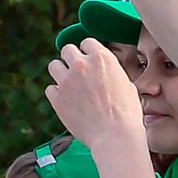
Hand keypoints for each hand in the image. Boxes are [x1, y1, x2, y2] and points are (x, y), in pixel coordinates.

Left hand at [45, 36, 147, 154]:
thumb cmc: (127, 113)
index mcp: (101, 58)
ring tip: (68, 84)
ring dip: (60, 73)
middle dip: (72, 59)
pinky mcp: (57, 98)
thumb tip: (106, 74)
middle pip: (67, 50)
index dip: (88, 52)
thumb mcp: (127, 84)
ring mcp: (67, 81)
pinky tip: (66, 100)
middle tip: (77, 71)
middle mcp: (81, 65)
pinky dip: (56, 94)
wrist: (115, 135)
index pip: (87, 42)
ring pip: (54, 66)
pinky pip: (50, 89)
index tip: (89, 60)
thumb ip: (112, 73)